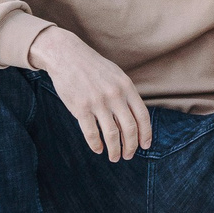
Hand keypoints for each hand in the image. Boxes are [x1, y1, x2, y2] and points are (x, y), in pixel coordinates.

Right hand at [29, 28, 151, 160]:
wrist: (67, 55)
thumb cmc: (93, 67)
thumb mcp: (116, 76)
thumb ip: (126, 94)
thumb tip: (134, 120)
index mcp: (126, 87)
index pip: (142, 116)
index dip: (146, 134)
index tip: (145, 146)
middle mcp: (114, 95)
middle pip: (129, 128)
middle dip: (131, 146)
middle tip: (128, 155)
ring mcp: (97, 102)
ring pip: (112, 134)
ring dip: (115, 150)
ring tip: (114, 157)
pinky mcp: (80, 108)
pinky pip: (92, 133)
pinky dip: (96, 145)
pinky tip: (98, 149)